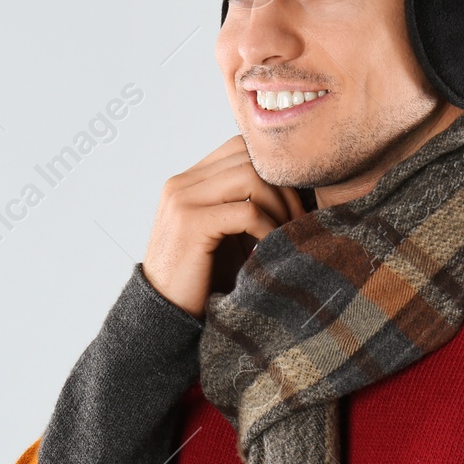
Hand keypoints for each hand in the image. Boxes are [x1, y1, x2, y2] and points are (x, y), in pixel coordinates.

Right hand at [141, 135, 305, 319]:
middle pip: (249, 158)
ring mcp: (182, 201)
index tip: (293, 204)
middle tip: (298, 221)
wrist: (165, 315)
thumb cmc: (200, 278)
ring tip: (286, 235)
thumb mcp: (223, 233)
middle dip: (283, 188)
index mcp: (188, 181)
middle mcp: (181, 184)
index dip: (273, 171)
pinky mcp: (190, 224)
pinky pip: (247, 212)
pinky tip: (269, 250)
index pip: (239, 148)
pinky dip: (268, 229)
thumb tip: (294, 187)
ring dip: (279, 206)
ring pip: (250, 177)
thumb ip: (243, 204)